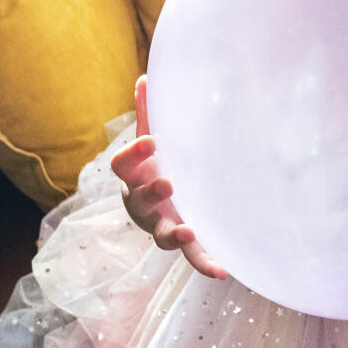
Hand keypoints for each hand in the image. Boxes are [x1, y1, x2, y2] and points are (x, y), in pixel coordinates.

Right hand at [110, 75, 227, 279]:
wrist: (163, 198)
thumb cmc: (157, 162)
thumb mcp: (151, 138)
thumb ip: (149, 112)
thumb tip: (146, 77)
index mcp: (134, 174)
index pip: (123, 165)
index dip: (133, 154)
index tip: (152, 142)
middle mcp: (143, 203)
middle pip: (139, 201)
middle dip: (152, 193)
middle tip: (169, 183)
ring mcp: (162, 225)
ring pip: (161, 235)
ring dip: (173, 234)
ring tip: (188, 231)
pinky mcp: (184, 241)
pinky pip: (192, 257)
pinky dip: (205, 263)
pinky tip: (223, 270)